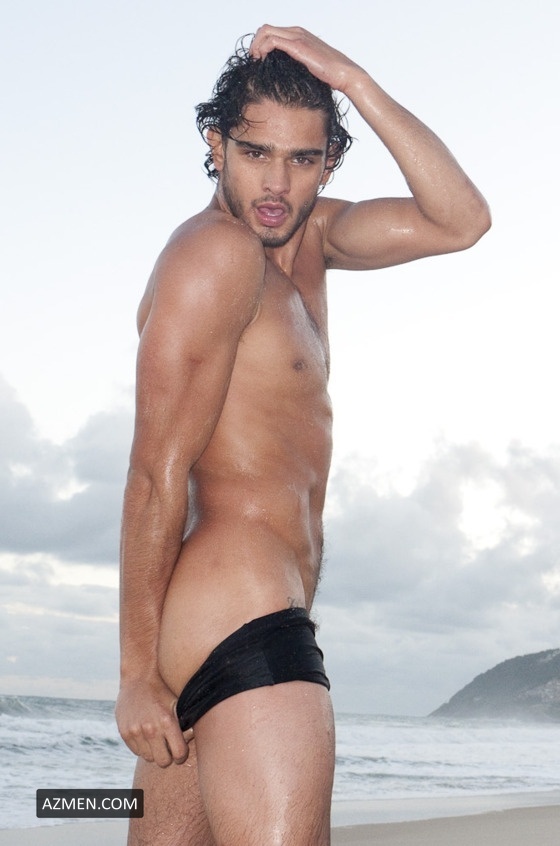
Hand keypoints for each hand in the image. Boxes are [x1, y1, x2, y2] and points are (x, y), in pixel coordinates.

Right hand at [115, 674, 193, 767]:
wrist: (139, 676)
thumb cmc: (164, 689)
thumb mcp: (179, 703)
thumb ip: (186, 724)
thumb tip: (192, 741)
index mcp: (167, 722)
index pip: (178, 754)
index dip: (181, 755)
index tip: (180, 751)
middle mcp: (151, 729)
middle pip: (163, 761)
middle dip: (168, 756)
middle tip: (168, 747)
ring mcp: (136, 731)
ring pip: (148, 757)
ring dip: (154, 751)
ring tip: (157, 737)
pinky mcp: (124, 732)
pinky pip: (136, 751)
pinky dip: (142, 746)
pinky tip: (146, 733)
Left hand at [249, 25, 363, 94]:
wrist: (344, 74)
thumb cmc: (329, 75)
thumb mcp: (308, 66)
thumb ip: (295, 64)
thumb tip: (282, 74)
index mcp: (299, 34)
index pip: (271, 31)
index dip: (260, 43)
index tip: (257, 59)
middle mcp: (297, 32)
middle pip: (265, 28)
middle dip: (255, 43)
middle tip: (253, 59)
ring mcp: (297, 37)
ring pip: (265, 31)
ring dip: (256, 45)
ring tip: (255, 60)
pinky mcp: (297, 46)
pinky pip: (272, 41)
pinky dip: (262, 49)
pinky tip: (261, 60)